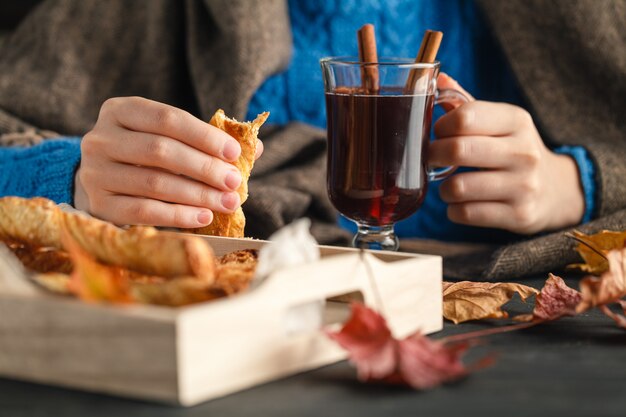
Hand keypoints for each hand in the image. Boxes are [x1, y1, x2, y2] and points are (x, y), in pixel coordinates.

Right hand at [74, 97, 263, 227]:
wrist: (103, 181)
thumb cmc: (147, 156)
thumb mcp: (171, 139)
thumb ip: (208, 141)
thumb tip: (256, 148)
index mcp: (121, 110)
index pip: (167, 118)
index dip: (204, 135)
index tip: (234, 152)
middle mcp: (101, 138)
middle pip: (160, 150)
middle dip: (204, 168)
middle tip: (234, 182)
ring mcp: (95, 172)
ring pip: (154, 183)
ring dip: (197, 195)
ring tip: (226, 202)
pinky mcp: (99, 204)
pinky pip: (143, 211)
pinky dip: (178, 216)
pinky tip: (203, 217)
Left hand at [428, 74, 584, 233]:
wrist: (556, 189)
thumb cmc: (513, 149)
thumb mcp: (498, 122)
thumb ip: (464, 103)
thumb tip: (434, 77)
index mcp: (516, 121)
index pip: (464, 117)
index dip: (440, 126)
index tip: (438, 133)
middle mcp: (524, 151)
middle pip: (458, 150)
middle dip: (432, 156)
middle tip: (431, 159)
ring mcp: (523, 185)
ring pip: (457, 187)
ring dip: (443, 188)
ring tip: (450, 185)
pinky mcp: (519, 215)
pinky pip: (466, 213)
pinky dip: (454, 210)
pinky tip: (462, 203)